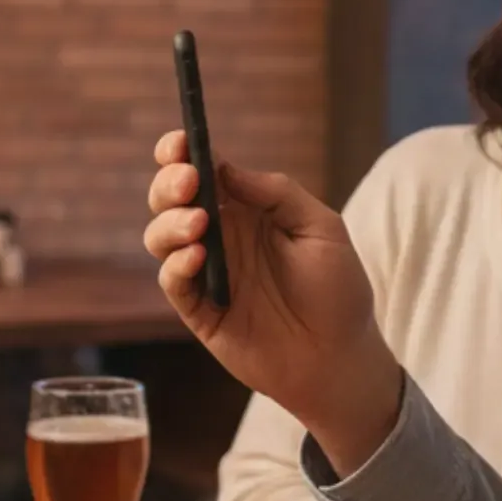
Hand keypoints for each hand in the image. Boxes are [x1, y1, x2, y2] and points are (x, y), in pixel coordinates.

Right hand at [144, 131, 402, 473]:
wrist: (340, 357)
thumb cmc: (338, 290)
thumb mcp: (321, 228)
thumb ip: (277, 193)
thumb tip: (227, 168)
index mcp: (247, 209)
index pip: (203, 171)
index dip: (182, 152)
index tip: (180, 143)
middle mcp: (220, 236)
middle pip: (171, 199)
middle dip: (168, 183)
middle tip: (188, 183)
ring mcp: (206, 273)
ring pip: (160, 237)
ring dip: (170, 223)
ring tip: (198, 224)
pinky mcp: (199, 311)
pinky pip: (173, 282)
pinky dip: (177, 266)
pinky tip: (197, 258)